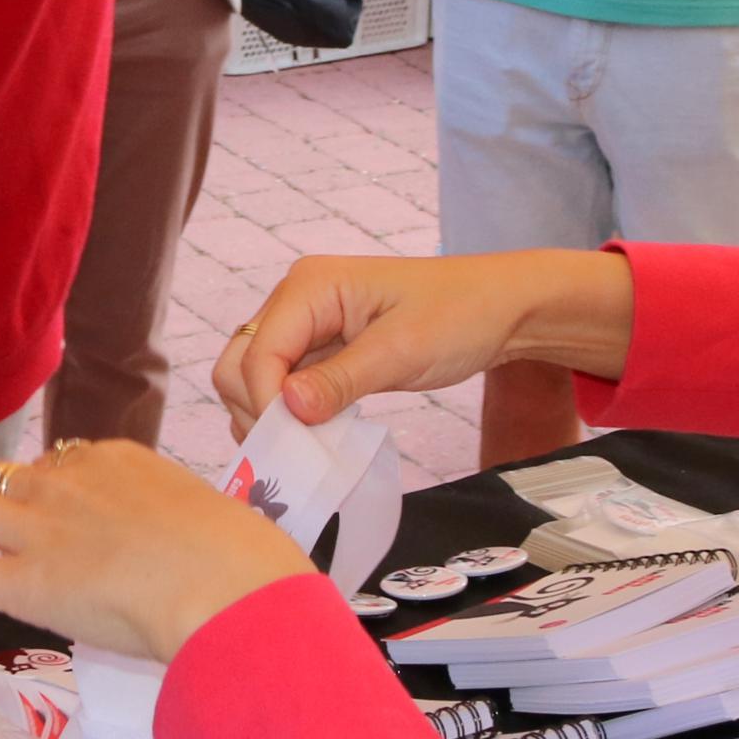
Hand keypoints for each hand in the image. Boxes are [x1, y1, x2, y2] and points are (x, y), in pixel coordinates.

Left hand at [0, 441, 312, 660]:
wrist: (228, 587)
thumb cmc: (240, 557)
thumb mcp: (202, 510)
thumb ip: (171, 521)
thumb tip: (177, 549)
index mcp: (115, 459)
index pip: (56, 465)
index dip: (41, 498)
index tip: (48, 529)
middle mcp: (68, 481)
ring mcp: (42, 527)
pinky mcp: (27, 580)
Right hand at [212, 248, 632, 434]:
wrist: (500, 309)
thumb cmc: (460, 316)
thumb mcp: (403, 350)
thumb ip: (341, 380)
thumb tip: (288, 410)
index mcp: (309, 285)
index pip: (256, 353)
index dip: (266, 403)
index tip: (296, 447)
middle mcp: (295, 301)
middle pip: (237, 364)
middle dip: (257, 412)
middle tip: (298, 452)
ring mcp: (304, 327)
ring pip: (252, 380)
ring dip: (270, 419)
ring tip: (309, 449)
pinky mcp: (319, 351)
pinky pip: (282, 388)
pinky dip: (289, 417)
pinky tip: (317, 438)